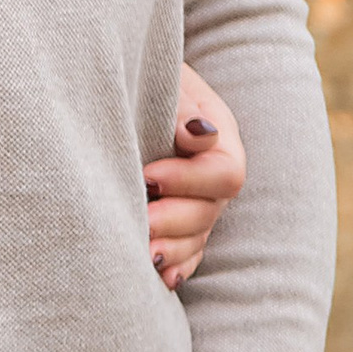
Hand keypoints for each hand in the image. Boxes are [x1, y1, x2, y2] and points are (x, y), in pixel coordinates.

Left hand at [145, 63, 245, 291]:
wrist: (128, 76)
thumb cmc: (143, 73)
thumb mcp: (166, 78)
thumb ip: (181, 104)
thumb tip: (199, 134)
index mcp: (219, 136)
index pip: (224, 172)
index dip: (189, 180)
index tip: (147, 176)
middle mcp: (214, 174)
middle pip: (211, 211)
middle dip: (174, 221)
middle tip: (137, 225)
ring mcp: (199, 200)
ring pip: (198, 236)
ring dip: (172, 249)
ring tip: (141, 257)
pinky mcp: (178, 217)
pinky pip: (187, 250)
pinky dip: (175, 265)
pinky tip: (159, 278)